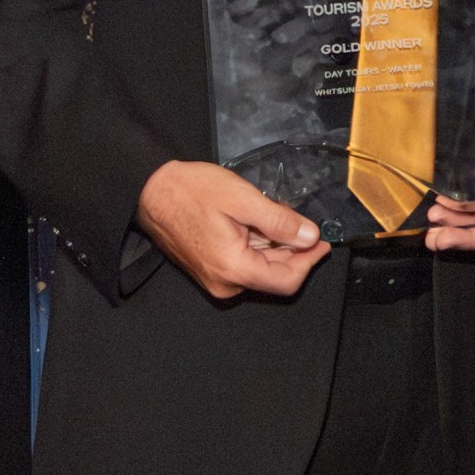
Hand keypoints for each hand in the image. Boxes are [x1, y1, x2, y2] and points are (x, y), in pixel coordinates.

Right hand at [136, 160, 329, 299]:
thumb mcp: (243, 199)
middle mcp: (224, 283)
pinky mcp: (210, 270)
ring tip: (276, 217)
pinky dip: (260, 247)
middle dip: (295, 252)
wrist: (151, 190)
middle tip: (302, 223)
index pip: (287, 281)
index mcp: (233, 269)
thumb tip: (311, 237)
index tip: (323, 240)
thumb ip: (280, 221)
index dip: (310, 262)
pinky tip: (258, 224)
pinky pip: (245, 264)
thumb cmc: (192, 191)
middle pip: (275, 276)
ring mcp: (216, 279)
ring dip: (277, 247)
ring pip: (262, 269)